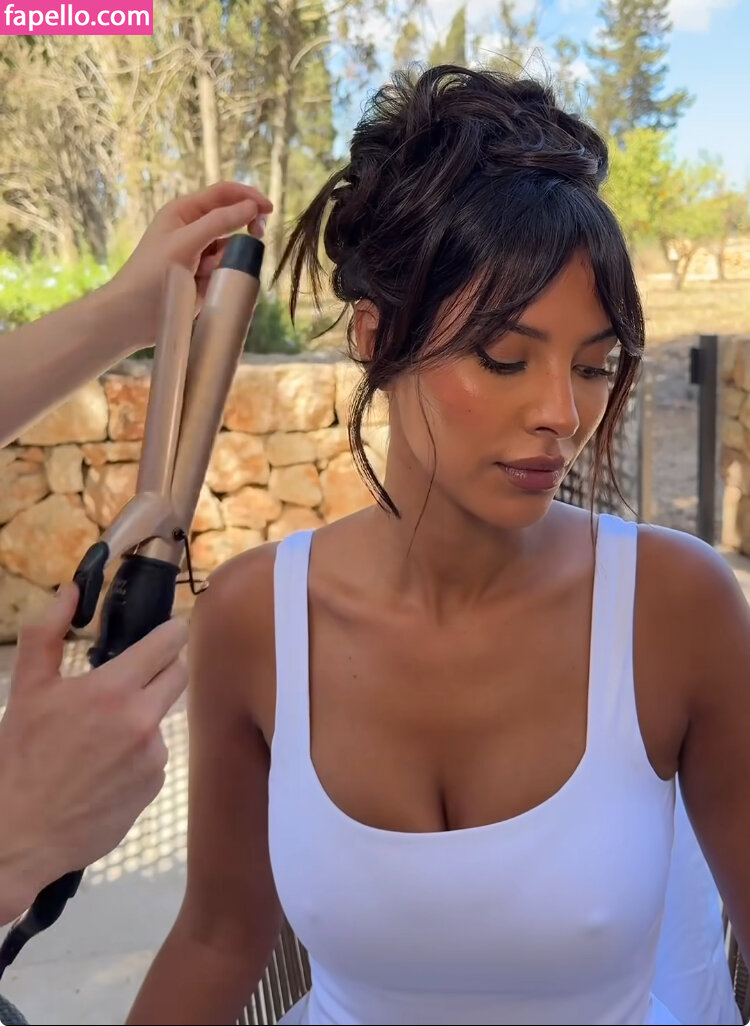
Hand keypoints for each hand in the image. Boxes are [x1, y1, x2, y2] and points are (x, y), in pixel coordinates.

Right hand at [0, 584, 187, 921]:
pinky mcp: (154, 785)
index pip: (169, 643)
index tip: (168, 630)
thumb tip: (70, 590)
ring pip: (163, 716)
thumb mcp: (27, 689)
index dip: (170, 632)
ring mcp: (152, 756)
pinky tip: (104, 767)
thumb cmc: (18, 758)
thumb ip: (47, 632)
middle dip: (162, 668)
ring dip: (143, 716)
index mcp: (112, 690)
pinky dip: (137, 755)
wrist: (18, 834)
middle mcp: (142, 721)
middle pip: (178, 674)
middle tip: (133, 675)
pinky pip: (155, 756)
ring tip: (100, 736)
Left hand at [107, 181, 272, 345]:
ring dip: (226, 260)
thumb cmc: (150, 274)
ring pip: (231, 249)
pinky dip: (222, 277)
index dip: (248, 197)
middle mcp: (193, 229)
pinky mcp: (203, 277)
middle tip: (257, 235)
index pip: (224, 194)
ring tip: (204, 275)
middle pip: (231, 219)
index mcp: (184, 211)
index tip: (269, 209)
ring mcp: (199, 254)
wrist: (132, 315)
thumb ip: (219, 223)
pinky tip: (203, 288)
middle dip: (244, 228)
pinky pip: (226, 270)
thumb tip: (252, 207)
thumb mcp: (186, 243)